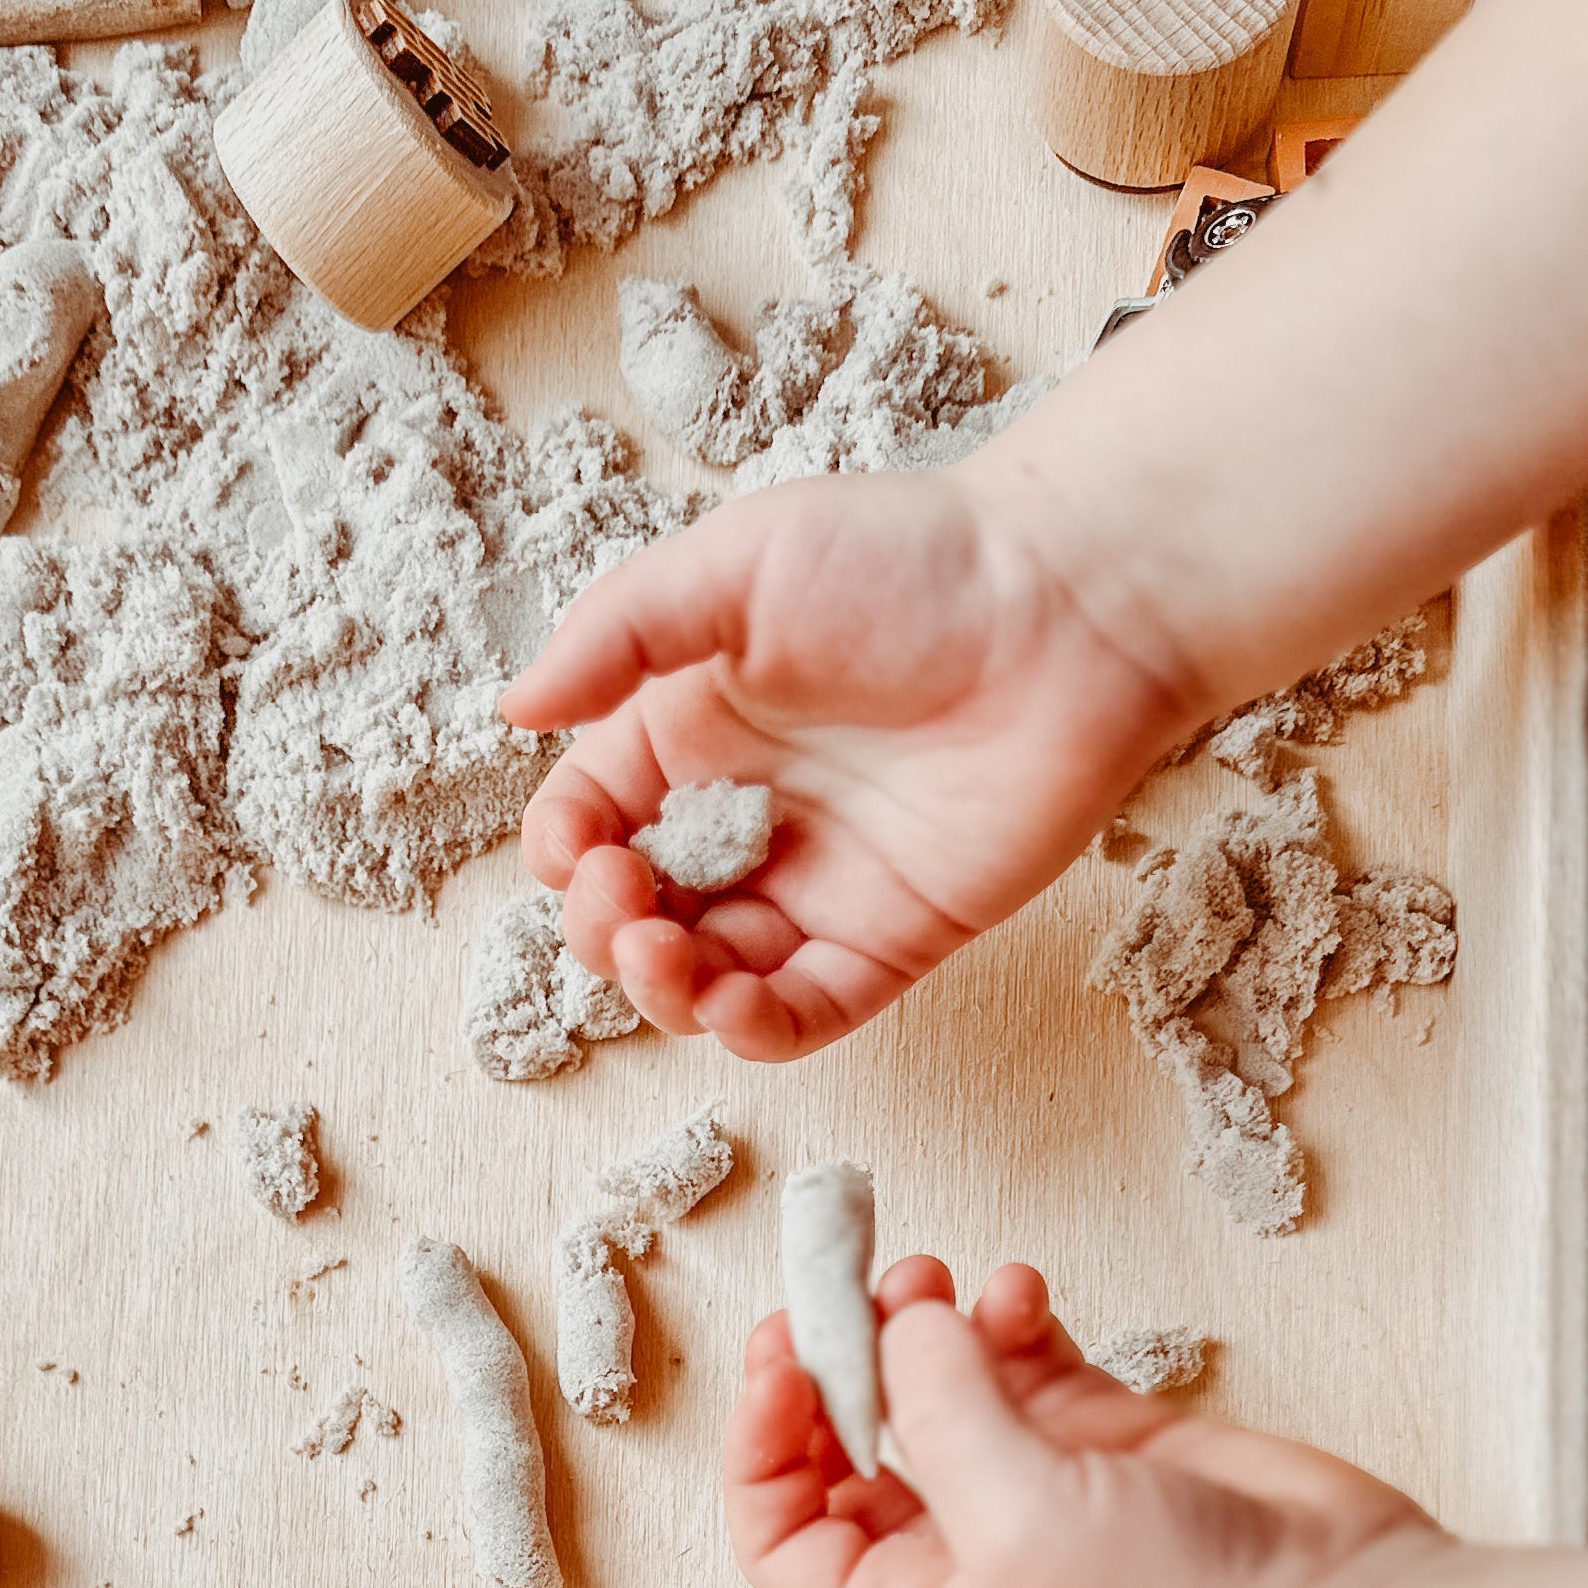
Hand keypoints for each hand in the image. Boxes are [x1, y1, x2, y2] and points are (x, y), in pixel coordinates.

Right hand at [498, 469, 1191, 1063]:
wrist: (1072, 603)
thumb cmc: (913, 558)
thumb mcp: (735, 565)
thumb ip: (618, 635)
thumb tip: (515, 709)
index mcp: (699, 727)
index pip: (595, 817)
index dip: (566, 850)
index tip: (577, 850)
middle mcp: (753, 813)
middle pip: (639, 913)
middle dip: (605, 929)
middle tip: (625, 900)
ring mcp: (823, 882)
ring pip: (709, 976)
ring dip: (662, 989)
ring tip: (664, 954)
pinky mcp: (895, 935)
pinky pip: (806, 1012)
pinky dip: (752, 1028)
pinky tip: (726, 1005)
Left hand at [723, 1259, 1447, 1587]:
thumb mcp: (1013, 1519)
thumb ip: (939, 1409)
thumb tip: (898, 1325)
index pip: (782, 1536)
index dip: (762, 1446)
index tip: (782, 1355)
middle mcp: (961, 1565)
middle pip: (849, 1452)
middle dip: (837, 1363)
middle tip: (846, 1281)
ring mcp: (1037, 1502)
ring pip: (938, 1396)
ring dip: (920, 1328)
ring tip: (931, 1274)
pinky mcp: (1111, 1450)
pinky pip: (1027, 1369)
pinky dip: (1011, 1322)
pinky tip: (1023, 1293)